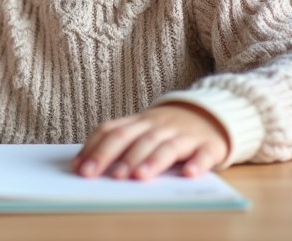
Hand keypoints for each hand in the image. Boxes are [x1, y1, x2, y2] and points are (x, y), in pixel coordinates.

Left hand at [72, 103, 228, 179]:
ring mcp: (186, 135)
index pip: (113, 131)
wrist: (209, 115)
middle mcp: (160, 126)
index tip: (81, 169)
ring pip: (168, 146)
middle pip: (137, 138)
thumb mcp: (141, 131)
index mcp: (139, 122)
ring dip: (152, 160)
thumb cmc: (166, 131)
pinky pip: (204, 153)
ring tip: (139, 176)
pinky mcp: (209, 146)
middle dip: (121, 157)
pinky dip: (197, 163)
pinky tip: (189, 173)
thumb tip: (81, 165)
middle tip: (110, 176)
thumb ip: (116, 144)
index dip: (96, 149)